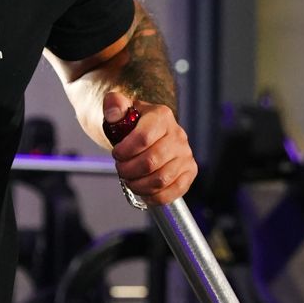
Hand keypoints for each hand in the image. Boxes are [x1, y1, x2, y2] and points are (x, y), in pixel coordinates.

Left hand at [102, 88, 196, 205]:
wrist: (148, 133)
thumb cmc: (132, 124)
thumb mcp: (120, 110)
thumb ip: (113, 106)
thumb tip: (114, 114)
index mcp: (161, 116)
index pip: (143, 138)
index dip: (125, 151)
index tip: (116, 154)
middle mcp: (178, 135)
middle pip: (151, 162)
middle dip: (128, 170)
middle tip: (121, 169)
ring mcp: (186, 155)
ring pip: (160, 179)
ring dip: (138, 185)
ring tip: (130, 180)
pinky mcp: (190, 172)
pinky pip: (173, 191)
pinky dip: (154, 196)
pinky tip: (144, 191)